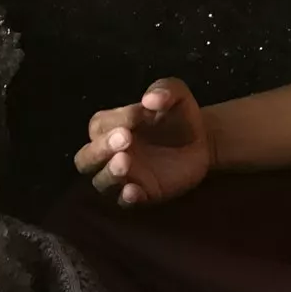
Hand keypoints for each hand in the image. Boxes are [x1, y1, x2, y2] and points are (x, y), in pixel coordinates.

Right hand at [72, 77, 211, 205]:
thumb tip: (151, 98)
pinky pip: (124, 202)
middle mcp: (111, 154)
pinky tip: (134, 190)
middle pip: (86, 158)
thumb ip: (165, 90)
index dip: (116, 119)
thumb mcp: (177, 94)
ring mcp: (125, 176)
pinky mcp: (142, 194)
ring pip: (101, 181)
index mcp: (113, 127)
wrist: (204, 140)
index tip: (140, 114)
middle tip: (124, 138)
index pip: (99, 126)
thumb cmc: (179, 115)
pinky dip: (127, 197)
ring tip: (125, 161)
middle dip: (100, 149)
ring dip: (110, 172)